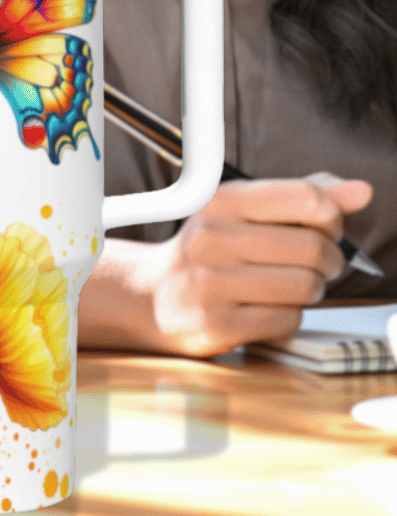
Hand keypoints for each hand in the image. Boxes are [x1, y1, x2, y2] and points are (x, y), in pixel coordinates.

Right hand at [149, 172, 372, 356]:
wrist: (155, 295)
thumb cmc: (210, 250)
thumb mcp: (245, 211)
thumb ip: (302, 197)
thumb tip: (360, 191)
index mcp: (220, 201)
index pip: (306, 198)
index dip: (332, 217)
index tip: (326, 228)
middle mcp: (210, 237)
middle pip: (312, 247)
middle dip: (329, 260)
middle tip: (318, 264)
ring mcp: (210, 282)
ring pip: (305, 286)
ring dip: (311, 289)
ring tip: (292, 285)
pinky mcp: (216, 323)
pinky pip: (287, 319)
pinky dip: (289, 315)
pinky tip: (269, 307)